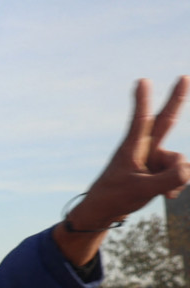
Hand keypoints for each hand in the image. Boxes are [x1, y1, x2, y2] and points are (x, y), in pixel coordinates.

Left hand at [56, 78, 189, 265]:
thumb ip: (168, 180)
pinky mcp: (160, 168)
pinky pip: (180, 175)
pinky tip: (166, 196)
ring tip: (160, 191)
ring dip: (175, 179)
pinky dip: (175, 186)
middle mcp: (145, 148)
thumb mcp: (142, 190)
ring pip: (179, 164)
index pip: (140, 121)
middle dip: (176, 98)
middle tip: (184, 76)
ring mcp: (154, 157)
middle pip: (165, 121)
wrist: (106, 210)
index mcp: (132, 148)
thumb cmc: (115, 197)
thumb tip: (188, 169)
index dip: (142, 101)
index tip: (142, 81)